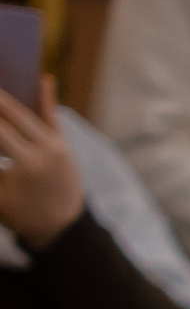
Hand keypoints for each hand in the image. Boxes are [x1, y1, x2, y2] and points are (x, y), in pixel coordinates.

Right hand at [0, 78, 83, 248]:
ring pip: (26, 115)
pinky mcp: (64, 146)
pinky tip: (44, 79)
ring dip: (5, 99)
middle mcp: (44, 150)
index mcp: (25, 163)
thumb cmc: (21, 214)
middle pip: (7, 116)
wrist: (61, 229)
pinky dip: (47, 98)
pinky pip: (52, 118)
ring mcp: (56, 146)